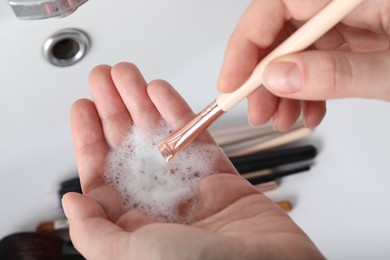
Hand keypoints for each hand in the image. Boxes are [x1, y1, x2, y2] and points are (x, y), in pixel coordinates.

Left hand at [62, 62, 323, 258]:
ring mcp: (190, 189)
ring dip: (142, 102)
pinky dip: (178, 112)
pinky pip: (196, 137)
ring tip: (128, 75)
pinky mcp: (221, 177)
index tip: (83, 107)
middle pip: (128, 148)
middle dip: (114, 109)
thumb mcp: (127, 257)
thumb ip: (93, 232)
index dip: (89, 139)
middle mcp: (158, 206)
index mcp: (131, 227)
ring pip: (161, 137)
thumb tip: (71, 203)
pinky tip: (161, 91)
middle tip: (105, 77)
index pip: (101, 175)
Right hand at [218, 0, 389, 130]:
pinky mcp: (357, 40)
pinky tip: (307, 112)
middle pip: (282, 30)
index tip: (232, 81)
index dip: (246, 43)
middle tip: (256, 110)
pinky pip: (318, 62)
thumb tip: (280, 77)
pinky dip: (307, 91)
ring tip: (280, 119)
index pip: (278, 4)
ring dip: (282, 90)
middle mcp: (345, 4)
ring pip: (297, 51)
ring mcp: (352, 22)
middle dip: (263, 75)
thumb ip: (338, 73)